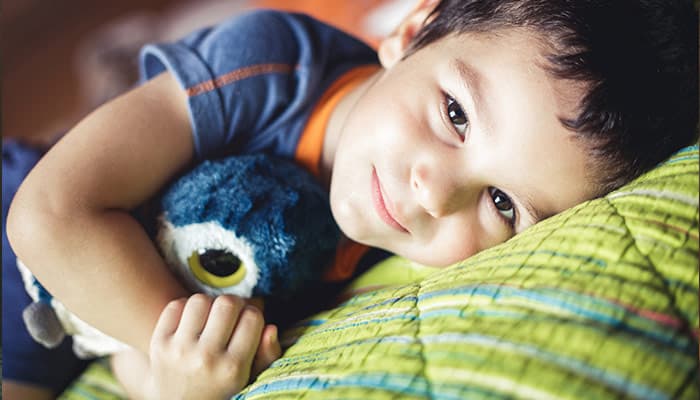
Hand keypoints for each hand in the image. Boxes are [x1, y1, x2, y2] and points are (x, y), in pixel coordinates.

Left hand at [145, 294, 280, 399]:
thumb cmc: (221, 386)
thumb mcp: (249, 378)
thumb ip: (267, 354)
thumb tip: (270, 327)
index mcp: (233, 368)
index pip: (252, 318)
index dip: (254, 313)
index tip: (249, 320)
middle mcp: (205, 359)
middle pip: (227, 303)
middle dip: (234, 303)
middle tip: (232, 313)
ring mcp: (179, 350)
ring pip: (200, 300)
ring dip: (209, 303)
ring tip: (211, 317)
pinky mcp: (159, 343)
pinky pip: (175, 306)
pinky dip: (186, 308)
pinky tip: (192, 321)